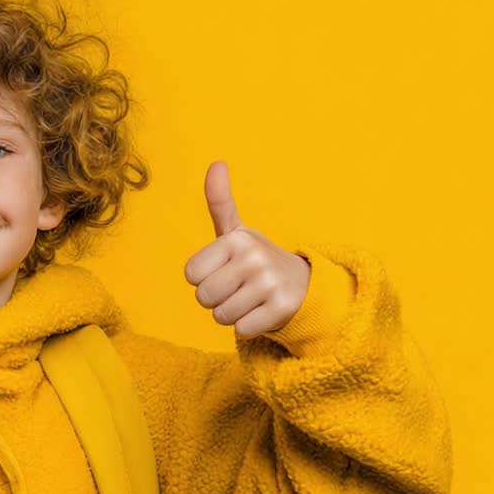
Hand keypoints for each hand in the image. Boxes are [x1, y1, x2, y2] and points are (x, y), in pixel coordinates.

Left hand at [183, 161, 310, 340]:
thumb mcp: (235, 231)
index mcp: (236, 238)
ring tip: (250, 299)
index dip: (203, 278)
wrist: (301, 283)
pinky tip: (261, 312)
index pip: (191, 275)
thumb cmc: (255, 259)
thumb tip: (216, 163)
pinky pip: (241, 330)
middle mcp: (254, 257)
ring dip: (231, 314)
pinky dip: (247, 327)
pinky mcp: (282, 308)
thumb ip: (220, 201)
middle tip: (238, 287)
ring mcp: (270, 282)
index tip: (224, 269)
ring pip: (221, 316)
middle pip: (203, 297)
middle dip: (216, 299)